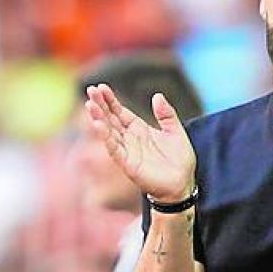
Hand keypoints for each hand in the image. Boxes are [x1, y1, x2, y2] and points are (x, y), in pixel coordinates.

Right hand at [85, 84, 196, 202]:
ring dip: (98, 119)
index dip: (110, 100)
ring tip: (90, 105)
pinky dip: (106, 137)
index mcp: (139, 129)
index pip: (120, 111)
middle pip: (110, 118)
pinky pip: (114, 149)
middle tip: (90, 90)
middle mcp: (129, 138)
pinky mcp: (128, 164)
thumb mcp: (176, 132)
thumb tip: (157, 95)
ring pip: (108, 132)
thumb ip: (166, 114)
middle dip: (100, 105)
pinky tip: (98, 125)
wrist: (183, 184)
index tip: (100, 87)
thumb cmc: (179, 160)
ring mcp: (127, 151)